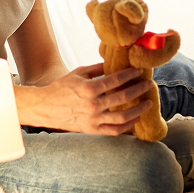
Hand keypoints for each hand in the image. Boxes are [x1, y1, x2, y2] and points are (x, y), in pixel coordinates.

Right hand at [16, 63, 153, 134]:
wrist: (45, 108)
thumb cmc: (61, 88)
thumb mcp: (78, 73)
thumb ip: (97, 68)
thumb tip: (115, 62)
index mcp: (89, 89)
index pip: (116, 80)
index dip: (130, 74)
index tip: (139, 71)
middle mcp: (93, 105)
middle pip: (123, 98)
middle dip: (139, 90)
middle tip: (149, 84)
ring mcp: (93, 120)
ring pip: (122, 118)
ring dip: (138, 110)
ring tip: (147, 103)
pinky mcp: (92, 130)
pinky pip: (114, 131)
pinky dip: (127, 126)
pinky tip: (135, 119)